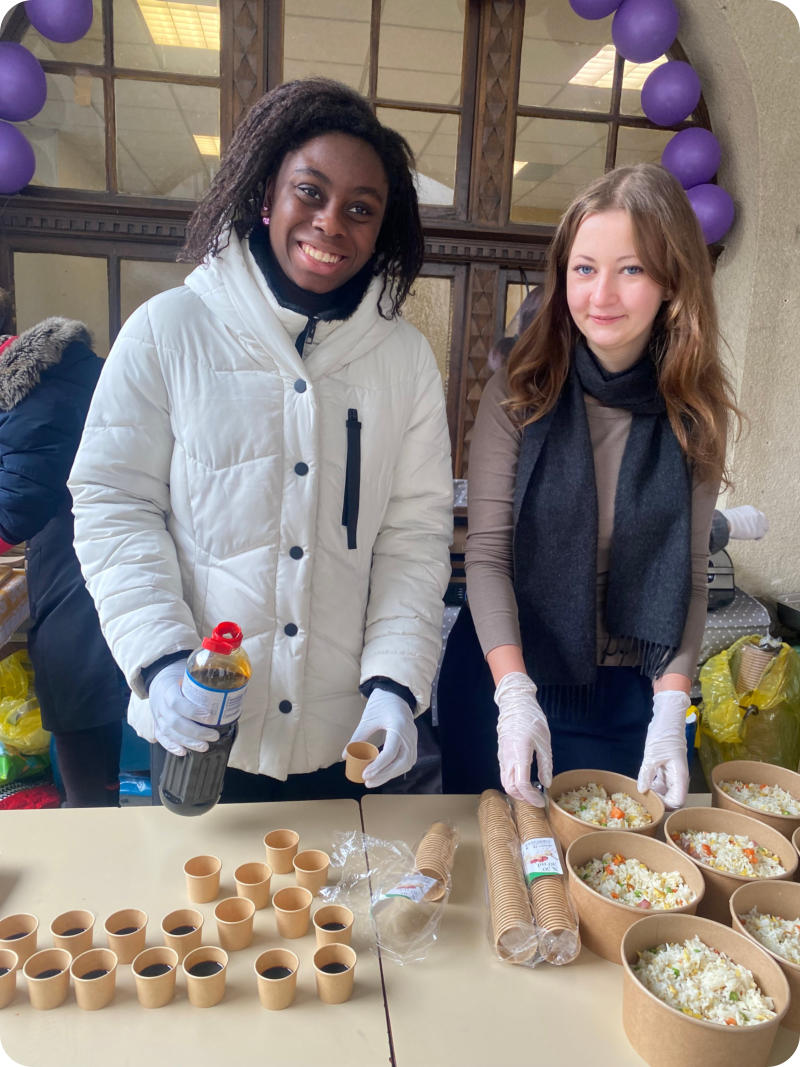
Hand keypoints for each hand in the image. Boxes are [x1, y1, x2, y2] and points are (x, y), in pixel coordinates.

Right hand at [148, 659, 219, 756]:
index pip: (177, 702)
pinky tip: (184, 751)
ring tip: (204, 746)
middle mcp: (161, 706)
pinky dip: (172, 747)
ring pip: (170, 733)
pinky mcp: (158, 727)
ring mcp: (158, 718)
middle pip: (176, 722)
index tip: (209, 716)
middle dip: (196, 732)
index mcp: (168, 690)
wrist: (159, 684)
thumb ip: (204, 683)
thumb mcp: (188, 677)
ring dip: (188, 742)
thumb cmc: (178, 681)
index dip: (193, 711)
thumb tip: (233, 688)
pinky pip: (163, 739)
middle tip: (213, 735)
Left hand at [343, 689, 416, 788]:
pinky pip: (408, 760)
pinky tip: (383, 773)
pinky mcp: (413, 742)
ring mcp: (413, 739)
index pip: (391, 751)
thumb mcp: (368, 718)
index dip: (378, 766)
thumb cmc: (381, 704)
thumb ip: (358, 737)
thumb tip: (344, 755)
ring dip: (390, 774)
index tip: (365, 774)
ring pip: (406, 764)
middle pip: (402, 762)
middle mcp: (409, 734)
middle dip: (385, 775)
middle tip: (368, 782)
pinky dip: (396, 769)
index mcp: (398, 725)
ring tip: (374, 780)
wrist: (396, 694)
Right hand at [494, 672, 551, 807]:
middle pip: (510, 787)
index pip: (521, 784)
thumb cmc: (532, 720)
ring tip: (532, 792)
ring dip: (517, 791)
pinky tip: (525, 780)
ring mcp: (502, 757)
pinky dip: (513, 783)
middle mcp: (508, 758)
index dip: (531, 797)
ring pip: (505, 782)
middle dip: (524, 798)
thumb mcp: (544, 742)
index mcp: (520, 754)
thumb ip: (545, 765)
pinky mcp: (501, 755)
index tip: (542, 801)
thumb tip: (546, 783)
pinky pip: (505, 774)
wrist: (515, 705)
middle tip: (537, 799)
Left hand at [637, 690, 690, 808]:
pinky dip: (652, 786)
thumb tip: (642, 790)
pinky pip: (660, 783)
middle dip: (659, 802)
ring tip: (640, 793)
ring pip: (665, 791)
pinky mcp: (665, 769)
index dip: (666, 805)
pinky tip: (642, 784)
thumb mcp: (653, 755)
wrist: (667, 719)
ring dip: (654, 794)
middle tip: (643, 800)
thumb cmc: (664, 734)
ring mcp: (672, 773)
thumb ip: (647, 774)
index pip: (678, 801)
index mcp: (680, 776)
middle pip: (672, 798)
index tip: (652, 802)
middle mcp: (678, 777)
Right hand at [721, 505, 768, 540]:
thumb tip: (734, 521)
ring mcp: (759, 522)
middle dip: (760, 524)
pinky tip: (755, 538)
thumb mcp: (734, 513)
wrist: (728, 523)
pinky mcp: (759, 531)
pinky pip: (762, 535)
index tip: (750, 524)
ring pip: (765, 527)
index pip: (756, 514)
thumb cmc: (727, 519)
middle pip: (763, 519)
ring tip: (755, 535)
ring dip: (761, 530)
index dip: (754, 520)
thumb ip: (739, 516)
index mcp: (750, 509)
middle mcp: (756, 514)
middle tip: (755, 529)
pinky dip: (758, 537)